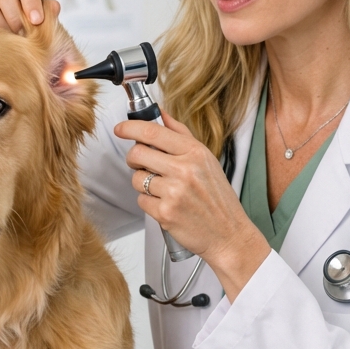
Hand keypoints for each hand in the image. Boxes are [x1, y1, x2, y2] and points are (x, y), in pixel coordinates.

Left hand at [115, 112, 270, 301]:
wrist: (229, 234)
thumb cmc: (218, 199)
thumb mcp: (207, 160)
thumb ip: (182, 135)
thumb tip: (161, 114)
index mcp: (194, 153)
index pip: (152, 132)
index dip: (130, 128)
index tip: (121, 129)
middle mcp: (184, 170)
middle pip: (137, 154)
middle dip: (134, 159)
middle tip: (141, 164)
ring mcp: (173, 192)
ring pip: (137, 179)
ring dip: (143, 184)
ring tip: (163, 190)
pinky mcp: (165, 213)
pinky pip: (141, 201)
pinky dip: (149, 203)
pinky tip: (166, 205)